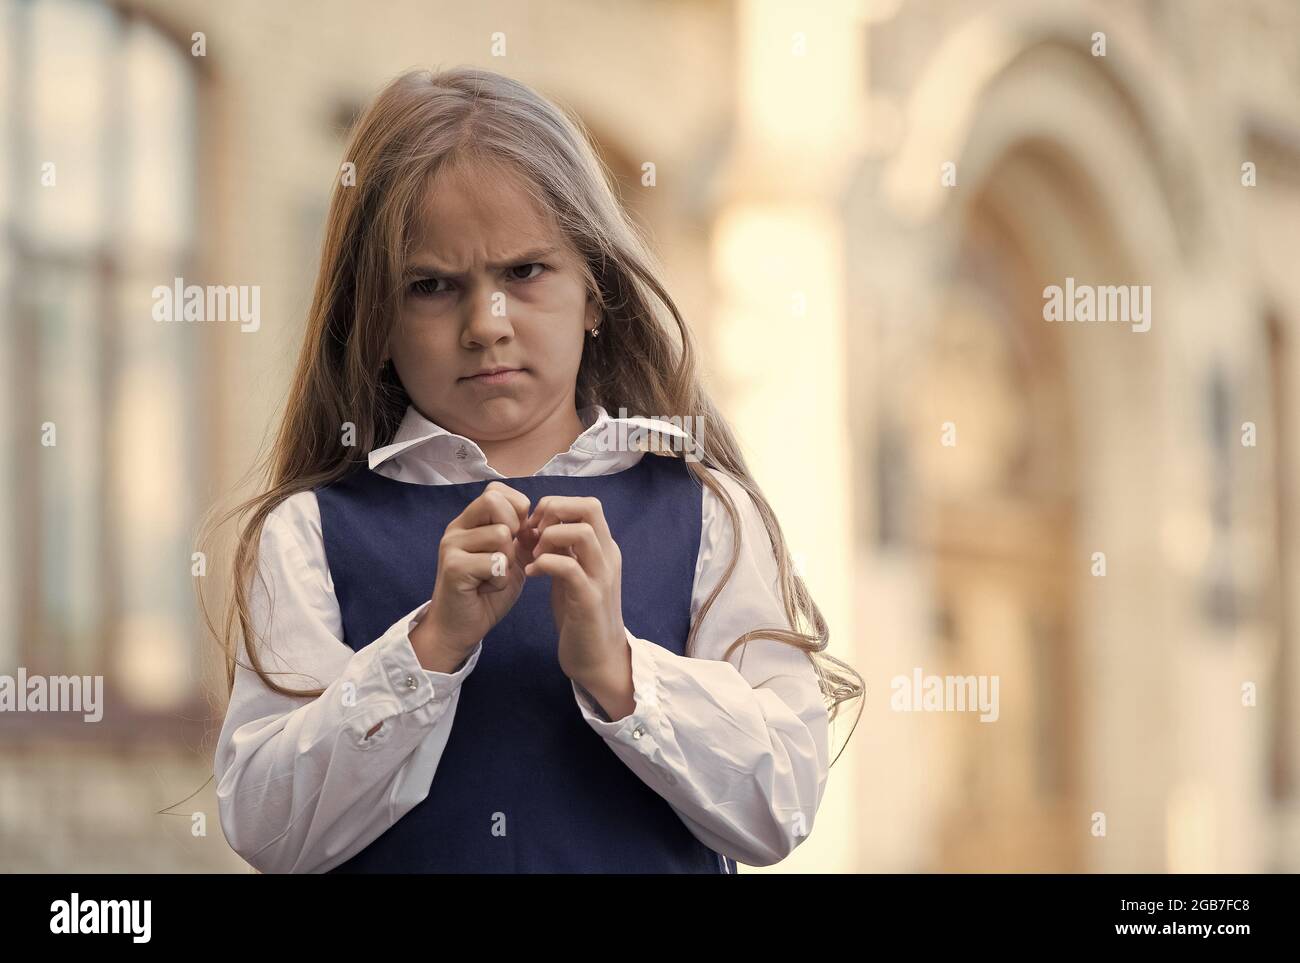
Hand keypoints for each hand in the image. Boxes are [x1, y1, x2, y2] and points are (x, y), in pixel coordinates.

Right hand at [410, 481, 537, 671]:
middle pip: (494, 502)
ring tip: (494, 577)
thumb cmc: (485, 593)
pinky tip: (487, 589)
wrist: (459, 628)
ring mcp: (451, 546)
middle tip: (507, 555)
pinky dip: (500, 580)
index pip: (495, 490)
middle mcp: (456, 528)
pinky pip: (495, 562)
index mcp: (469, 522)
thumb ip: (522, 537)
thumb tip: (538, 519)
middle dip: (513, 528)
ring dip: (508, 561)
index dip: (516, 508)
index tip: (519, 535)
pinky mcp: (453, 567)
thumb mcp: (510, 559)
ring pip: (500, 534)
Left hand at [521, 495, 628, 689]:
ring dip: (550, 536)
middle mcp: (608, 556)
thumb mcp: (572, 575)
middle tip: (533, 532)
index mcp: (604, 548)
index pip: (588, 504)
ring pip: (582, 532)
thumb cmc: (581, 616)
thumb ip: (562, 551)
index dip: (557, 506)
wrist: (598, 659)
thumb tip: (538, 527)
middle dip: (554, 511)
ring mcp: (601, 576)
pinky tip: (532, 574)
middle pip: (590, 507)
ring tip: (533, 554)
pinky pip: (569, 567)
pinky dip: (545, 563)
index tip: (535, 525)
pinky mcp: (590, 599)